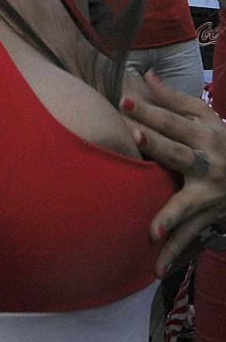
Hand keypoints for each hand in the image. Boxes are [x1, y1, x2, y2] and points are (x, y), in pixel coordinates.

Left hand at [121, 72, 225, 276]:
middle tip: (135, 138)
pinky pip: (190, 236)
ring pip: (187, 206)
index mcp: (204, 133)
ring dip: (170, 217)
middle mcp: (209, 162)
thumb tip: (146, 75)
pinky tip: (156, 267)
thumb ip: (174, 99)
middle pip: (178, 153)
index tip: (125, 99)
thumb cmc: (220, 139)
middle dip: (158, 146)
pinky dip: (175, 253)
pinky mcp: (208, 215)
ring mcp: (210, 192)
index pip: (172, 120)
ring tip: (152, 230)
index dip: (150, 110)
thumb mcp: (204, 116)